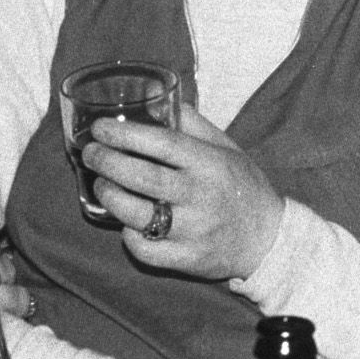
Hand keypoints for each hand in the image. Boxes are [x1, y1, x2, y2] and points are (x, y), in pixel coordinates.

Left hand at [85, 112, 284, 282]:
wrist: (268, 238)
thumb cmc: (242, 187)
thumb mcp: (227, 148)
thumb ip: (192, 124)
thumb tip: (154, 100)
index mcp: (210, 163)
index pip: (162, 143)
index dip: (126, 134)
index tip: (100, 128)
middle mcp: (201, 195)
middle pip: (143, 177)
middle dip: (107, 162)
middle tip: (90, 154)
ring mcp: (194, 230)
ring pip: (137, 215)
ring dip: (110, 197)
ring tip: (102, 185)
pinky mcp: (188, 258)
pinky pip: (146, 249)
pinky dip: (129, 236)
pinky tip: (127, 223)